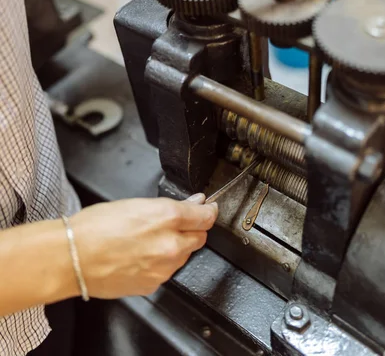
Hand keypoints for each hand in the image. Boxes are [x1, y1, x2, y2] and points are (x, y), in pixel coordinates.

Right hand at [70, 193, 216, 297]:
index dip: (208, 210)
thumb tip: (191, 203)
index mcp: (168, 217)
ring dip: (177, 246)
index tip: (208, 208)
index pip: (205, 216)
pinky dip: (162, 262)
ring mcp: (164, 267)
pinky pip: (168, 270)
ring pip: (184, 255)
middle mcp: (171, 244)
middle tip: (176, 223)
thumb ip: (169, 206)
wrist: (73, 256)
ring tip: (149, 240)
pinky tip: (142, 255)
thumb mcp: (135, 203)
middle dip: (193, 228)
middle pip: (200, 237)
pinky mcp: (154, 284)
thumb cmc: (95, 227)